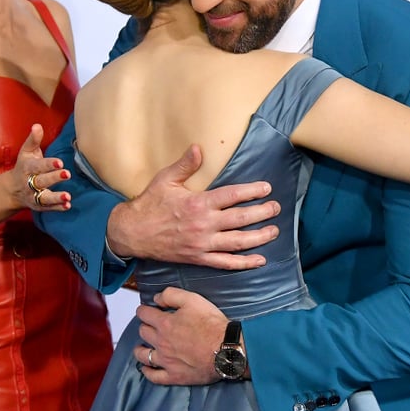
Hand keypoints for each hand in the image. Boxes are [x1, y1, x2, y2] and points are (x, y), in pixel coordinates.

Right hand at [12, 124, 70, 211]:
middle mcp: (29, 182)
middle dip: (54, 178)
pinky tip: (68, 206)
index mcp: (27, 168)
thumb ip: (34, 140)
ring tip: (68, 197)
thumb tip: (37, 125)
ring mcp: (33, 196)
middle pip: (41, 181)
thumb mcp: (26, 152)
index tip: (60, 162)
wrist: (12, 189)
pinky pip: (48, 208)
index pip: (38, 166)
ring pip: (44, 198)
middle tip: (67, 174)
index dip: (49, 164)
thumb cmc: (24, 165)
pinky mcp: (38, 206)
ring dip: (56, 198)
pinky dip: (57, 208)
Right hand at [107, 144, 277, 267]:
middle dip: (262, 213)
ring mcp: (202, 244)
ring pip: (238, 242)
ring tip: (274, 231)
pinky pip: (225, 263)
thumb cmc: (149, 204)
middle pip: (241, 219)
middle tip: (276, 208)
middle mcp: (203, 224)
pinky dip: (244, 263)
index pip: (232, 195)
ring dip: (259, 237)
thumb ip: (185, 165)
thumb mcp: (165, 180)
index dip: (252, 191)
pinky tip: (259, 260)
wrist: (132, 233)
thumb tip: (198, 148)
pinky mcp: (198, 258)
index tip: (266, 188)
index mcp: (198, 203)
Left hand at [133, 287, 228, 384]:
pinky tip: (146, 368)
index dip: (143, 310)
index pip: (144, 314)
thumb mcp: (193, 299)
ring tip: (143, 347)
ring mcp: (166, 361)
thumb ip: (171, 295)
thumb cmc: (212, 324)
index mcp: (164, 324)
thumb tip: (156, 298)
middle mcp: (161, 342)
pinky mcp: (174, 376)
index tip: (145, 310)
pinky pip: (154, 376)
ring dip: (140, 349)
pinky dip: (147, 372)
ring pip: (143, 355)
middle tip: (151, 326)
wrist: (227, 349)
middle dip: (145, 326)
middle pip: (143, 333)